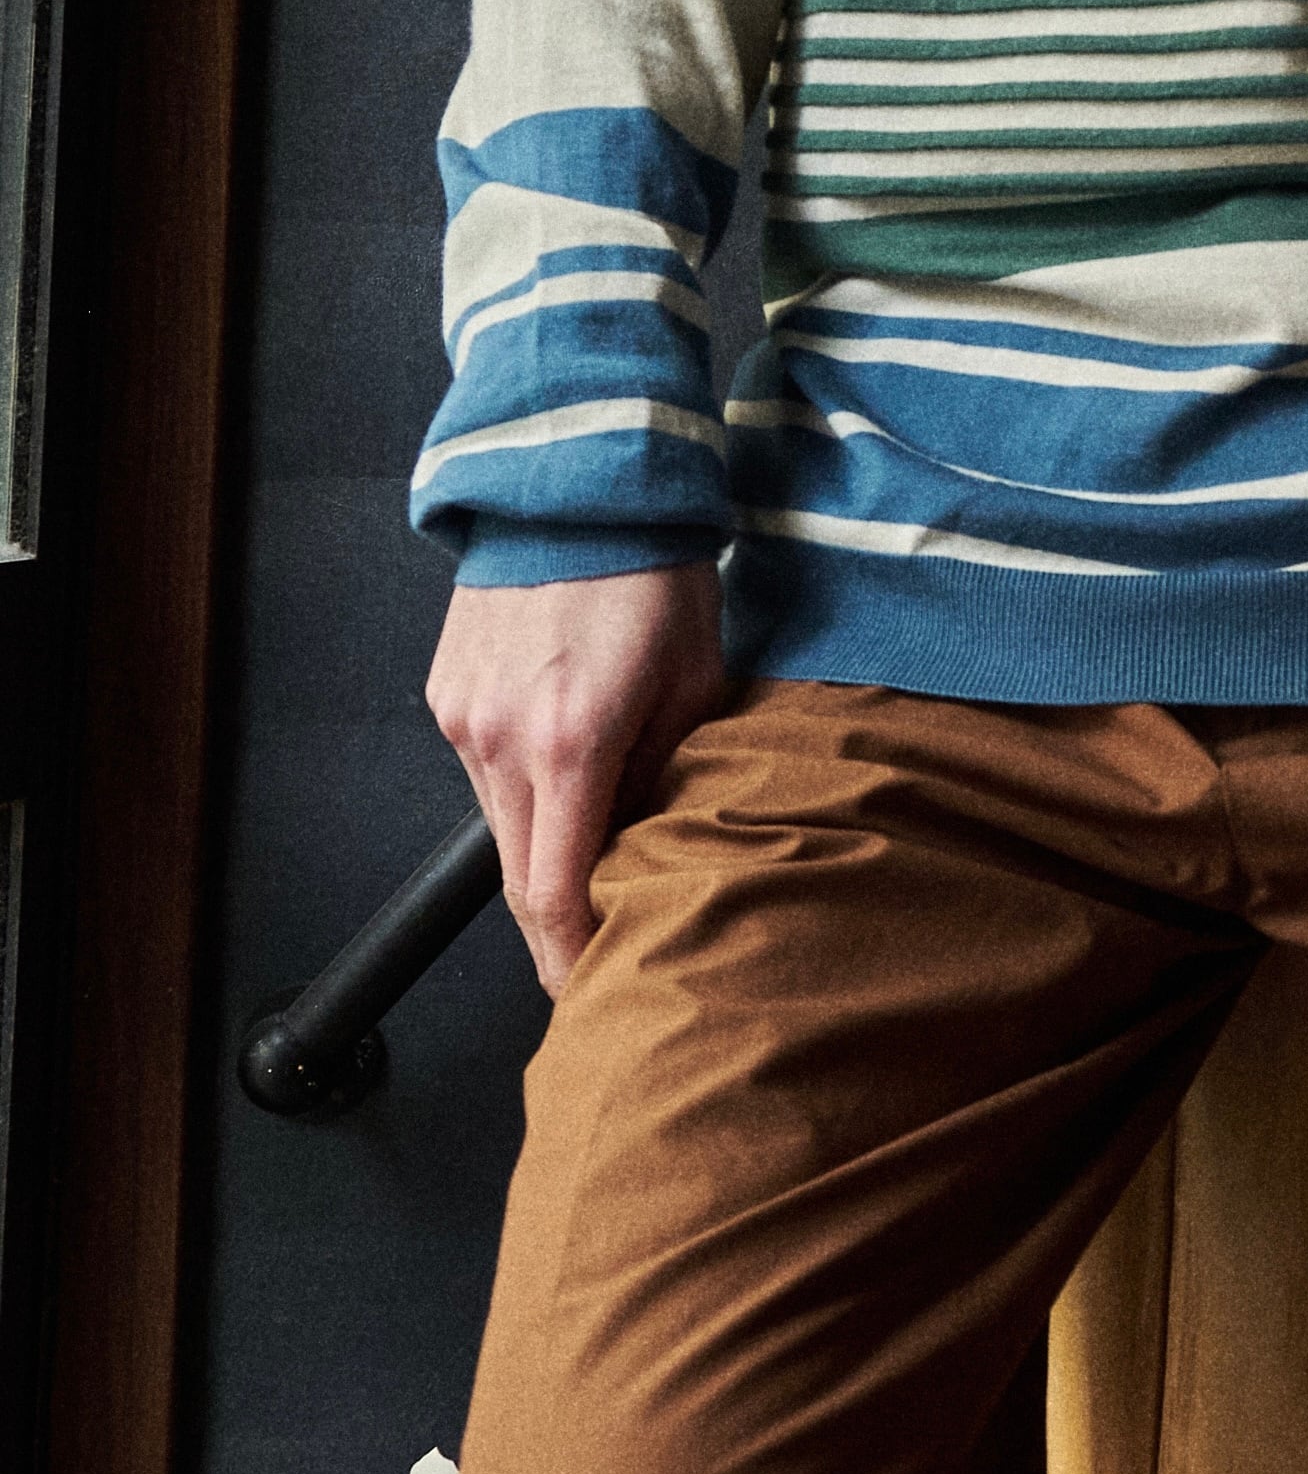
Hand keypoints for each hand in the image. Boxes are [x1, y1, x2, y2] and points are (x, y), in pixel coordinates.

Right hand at [427, 564, 727, 995]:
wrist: (574, 485)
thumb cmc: (653, 574)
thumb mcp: (695, 681)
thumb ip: (669, 775)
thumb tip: (650, 847)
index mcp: (572, 741)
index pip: (555, 893)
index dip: (572, 955)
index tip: (594, 987)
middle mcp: (500, 738)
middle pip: (517, 878)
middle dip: (555, 927)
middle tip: (593, 959)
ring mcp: (462, 716)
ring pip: (498, 826)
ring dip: (540, 853)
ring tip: (593, 859)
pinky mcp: (446, 693)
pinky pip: (481, 770)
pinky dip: (520, 791)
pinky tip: (562, 772)